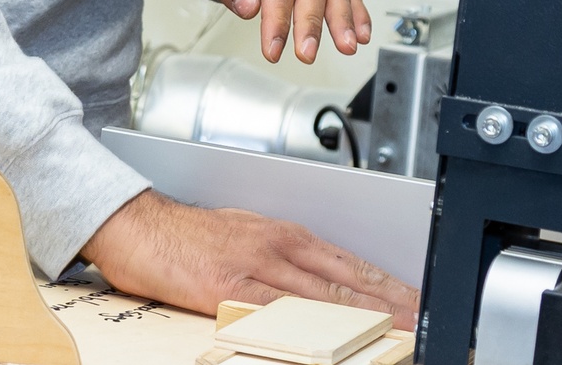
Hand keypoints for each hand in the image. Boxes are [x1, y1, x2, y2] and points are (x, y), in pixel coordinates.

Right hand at [82, 190, 416, 327]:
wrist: (138, 226)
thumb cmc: (185, 235)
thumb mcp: (245, 237)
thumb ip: (282, 260)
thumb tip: (315, 284)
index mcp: (284, 235)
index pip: (349, 263)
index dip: (386, 284)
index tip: (414, 300)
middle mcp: (279, 246)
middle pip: (347, 279)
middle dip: (389, 300)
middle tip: (422, 317)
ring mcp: (258, 267)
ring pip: (324, 295)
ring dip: (364, 313)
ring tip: (397, 328)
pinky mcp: (232, 287)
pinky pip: (281, 309)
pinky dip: (312, 323)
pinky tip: (334, 335)